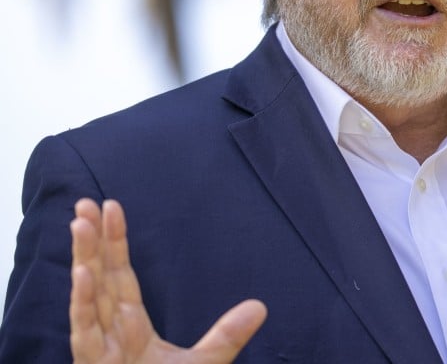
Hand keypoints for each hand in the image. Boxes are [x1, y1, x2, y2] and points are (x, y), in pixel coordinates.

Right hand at [69, 199, 267, 362]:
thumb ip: (227, 334)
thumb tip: (261, 305)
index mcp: (131, 328)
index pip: (121, 276)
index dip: (116, 243)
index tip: (112, 206)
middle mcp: (110, 335)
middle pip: (99, 279)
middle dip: (91, 242)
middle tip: (86, 202)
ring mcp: (100, 352)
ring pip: (86, 298)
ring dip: (82, 260)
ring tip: (80, 223)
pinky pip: (84, 334)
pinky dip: (82, 304)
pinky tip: (82, 274)